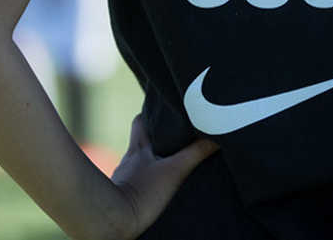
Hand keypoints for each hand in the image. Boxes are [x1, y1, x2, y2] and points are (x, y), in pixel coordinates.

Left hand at [110, 115, 218, 239]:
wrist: (115, 219)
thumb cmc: (141, 192)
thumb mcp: (174, 170)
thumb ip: (195, 153)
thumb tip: (216, 137)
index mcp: (138, 147)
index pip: (140, 120)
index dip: (151, 113)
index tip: (167, 112)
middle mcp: (129, 160)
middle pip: (142, 142)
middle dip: (158, 140)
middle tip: (177, 140)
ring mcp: (125, 177)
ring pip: (141, 163)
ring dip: (154, 162)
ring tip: (173, 164)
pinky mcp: (125, 194)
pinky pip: (139, 182)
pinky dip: (149, 181)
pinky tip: (160, 187)